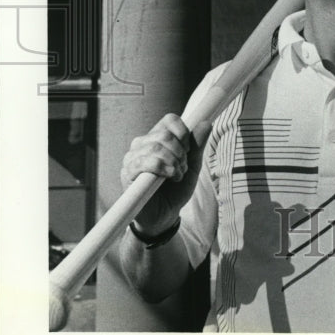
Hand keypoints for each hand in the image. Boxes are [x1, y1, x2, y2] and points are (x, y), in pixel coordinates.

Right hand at [120, 114, 210, 235]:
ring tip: (177, 175)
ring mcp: (132, 157)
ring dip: (173, 162)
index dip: (183, 132)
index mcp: (157, 137)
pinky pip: (146, 162)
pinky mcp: (127, 173)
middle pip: (164, 134)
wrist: (165, 215)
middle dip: (180, 152)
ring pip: (156, 146)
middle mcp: (142, 144)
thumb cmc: (176, 189)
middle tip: (183, 168)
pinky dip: (164, 168)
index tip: (189, 150)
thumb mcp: (192, 166)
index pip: (169, 119)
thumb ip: (197, 146)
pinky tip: (170, 176)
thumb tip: (206, 123)